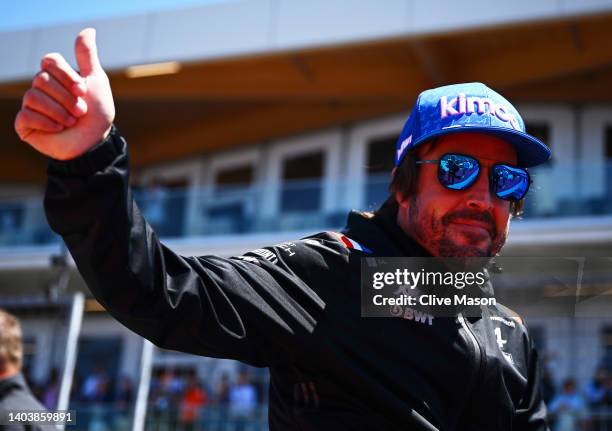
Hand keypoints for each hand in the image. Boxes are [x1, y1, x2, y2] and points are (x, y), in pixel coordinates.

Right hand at [14, 28, 114, 159]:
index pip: (50, 60)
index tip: (83, 90)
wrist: (94, 143)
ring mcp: (32, 105)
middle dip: (66, 97)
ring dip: (59, 111)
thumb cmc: (97, 113)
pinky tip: (59, 129)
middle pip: (42, 78)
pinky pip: (26, 115)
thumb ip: (87, 56)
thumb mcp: (96, 82)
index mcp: (56, 76)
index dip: (67, 75)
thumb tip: (88, 30)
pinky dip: (47, 122)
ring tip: (72, 121)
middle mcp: (41, 88)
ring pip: (33, 96)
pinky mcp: (25, 124)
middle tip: (81, 111)